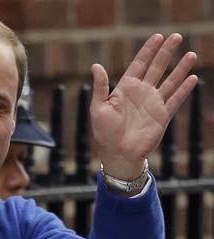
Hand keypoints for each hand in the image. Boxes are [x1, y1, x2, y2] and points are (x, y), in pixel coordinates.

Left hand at [90, 33, 197, 178]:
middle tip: (176, 36)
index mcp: (125, 88)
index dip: (148, 50)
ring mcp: (153, 103)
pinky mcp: (162, 115)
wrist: (118, 153)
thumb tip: (95, 65)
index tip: (157, 36)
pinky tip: (192, 78)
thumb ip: (100, 86)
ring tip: (191, 54)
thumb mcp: (98, 107)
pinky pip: (176, 99)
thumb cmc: (104, 132)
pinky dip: (184, 89)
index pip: (139, 64)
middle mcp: (141, 92)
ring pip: (170, 81)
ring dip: (180, 68)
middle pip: (157, 67)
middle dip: (166, 52)